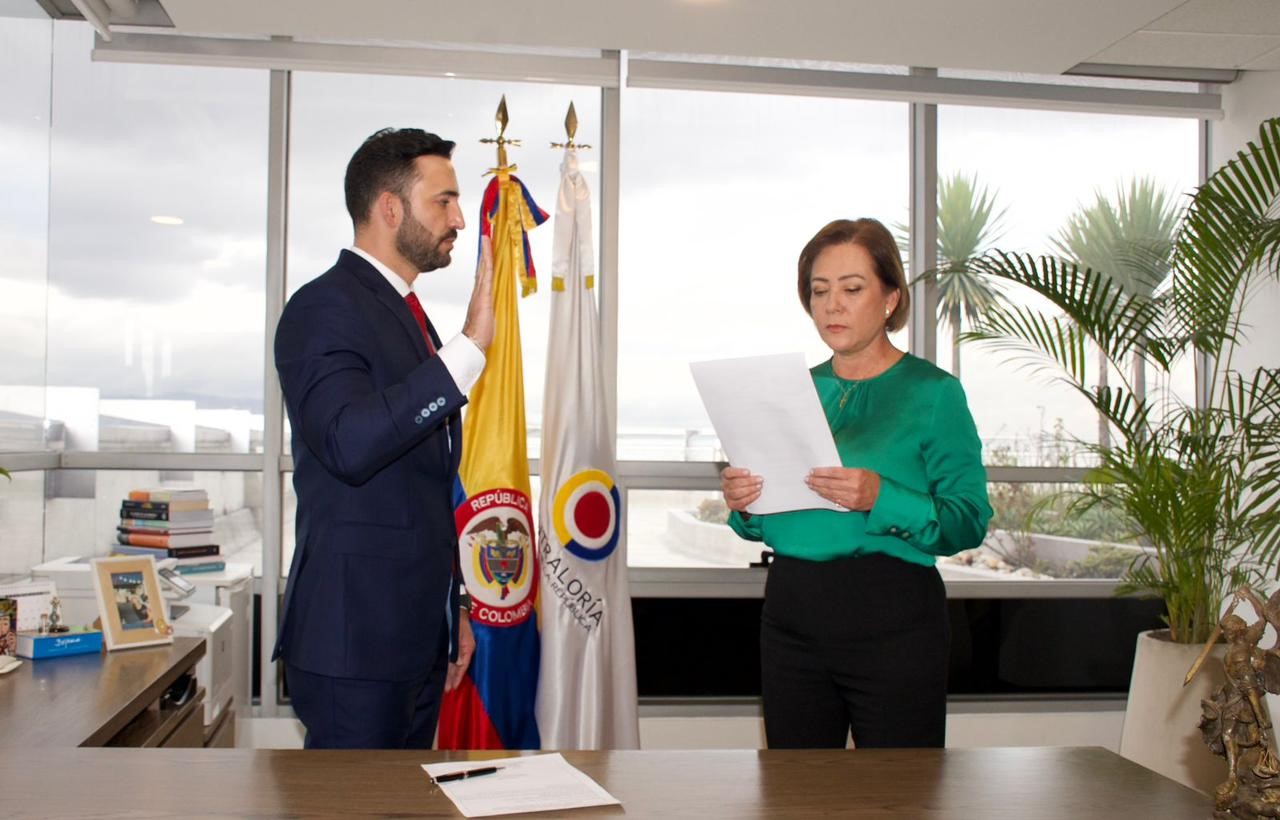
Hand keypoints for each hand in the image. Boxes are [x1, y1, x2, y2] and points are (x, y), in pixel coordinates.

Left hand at [445, 610, 474, 692]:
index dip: (458, 677)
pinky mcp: (453, 646)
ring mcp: (458, 649)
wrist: (457, 610)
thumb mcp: (462, 636)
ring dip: (450, 675)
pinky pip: (451, 660)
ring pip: (453, 665)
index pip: (462, 667)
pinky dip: (448, 668)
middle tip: (446, 690)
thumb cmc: (460, 622)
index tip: (453, 687)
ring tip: (445, 686)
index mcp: (467, 649)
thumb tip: (459, 664)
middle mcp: (463, 651)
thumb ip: (460, 650)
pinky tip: (444, 674)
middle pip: (457, 668)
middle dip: (452, 679)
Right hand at [462, 236, 494, 351]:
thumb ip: (491, 308)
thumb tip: (494, 304)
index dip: (485, 258)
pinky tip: (488, 253)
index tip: (487, 246)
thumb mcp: (488, 317)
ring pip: (485, 267)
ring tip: (487, 236)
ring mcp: (481, 292)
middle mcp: (479, 290)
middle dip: (485, 250)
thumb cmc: (481, 333)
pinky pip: (487, 275)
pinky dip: (487, 262)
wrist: (473, 342)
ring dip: (486, 251)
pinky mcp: (484, 295)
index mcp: (480, 294)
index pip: (484, 272)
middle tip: (487, 234)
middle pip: (483, 265)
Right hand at [721, 466, 762, 512]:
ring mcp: (727, 495)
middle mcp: (724, 485)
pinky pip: (740, 502)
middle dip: (749, 482)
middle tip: (760, 480)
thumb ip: (750, 469)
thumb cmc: (745, 480)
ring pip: (736, 493)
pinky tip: (756, 494)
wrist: (744, 493)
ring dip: (750, 490)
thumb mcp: (745, 473)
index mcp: (726, 475)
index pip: (728, 472)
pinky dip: (750, 498)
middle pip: (734, 483)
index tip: (748, 472)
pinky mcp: (732, 504)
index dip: (738, 472)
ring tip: (759, 487)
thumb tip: (762, 467)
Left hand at [805, 467, 880, 510]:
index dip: (821, 472)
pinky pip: (835, 500)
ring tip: (810, 485)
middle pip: (830, 483)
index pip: (834, 472)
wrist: (883, 496)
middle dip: (816, 481)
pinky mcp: (851, 505)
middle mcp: (853, 486)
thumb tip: (828, 472)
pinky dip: (826, 496)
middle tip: (807, 479)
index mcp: (856, 474)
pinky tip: (820, 492)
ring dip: (818, 489)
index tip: (812, 471)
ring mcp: (852, 497)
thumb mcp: (861, 470)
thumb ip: (846, 472)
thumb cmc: (872, 480)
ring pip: (831, 492)